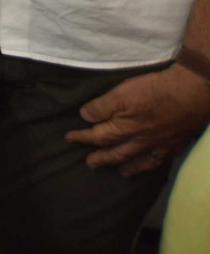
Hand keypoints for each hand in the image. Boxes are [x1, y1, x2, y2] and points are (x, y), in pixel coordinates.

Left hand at [66, 65, 209, 176]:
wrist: (193, 93)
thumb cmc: (155, 91)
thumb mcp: (122, 93)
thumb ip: (102, 106)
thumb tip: (85, 116)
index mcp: (125, 129)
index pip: (98, 136)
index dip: (82, 137)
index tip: (69, 138)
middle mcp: (141, 141)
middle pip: (117, 153)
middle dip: (102, 158)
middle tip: (90, 163)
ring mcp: (160, 145)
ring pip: (139, 160)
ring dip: (127, 166)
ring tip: (120, 172)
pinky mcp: (176, 143)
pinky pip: (160, 160)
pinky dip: (151, 165)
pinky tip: (150, 164)